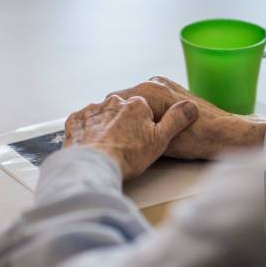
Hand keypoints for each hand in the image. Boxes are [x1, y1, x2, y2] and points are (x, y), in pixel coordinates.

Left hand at [64, 95, 197, 179]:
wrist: (95, 165)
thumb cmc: (128, 155)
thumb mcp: (161, 139)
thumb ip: (176, 120)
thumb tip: (190, 107)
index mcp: (137, 103)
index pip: (143, 108)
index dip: (144, 125)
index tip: (142, 139)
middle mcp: (114, 101)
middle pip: (122, 110)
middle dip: (125, 123)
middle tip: (126, 145)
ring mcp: (93, 109)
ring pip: (103, 114)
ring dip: (106, 126)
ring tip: (110, 147)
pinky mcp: (76, 120)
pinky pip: (84, 121)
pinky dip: (88, 130)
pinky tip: (93, 144)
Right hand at [108, 76, 265, 158]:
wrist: (226, 133)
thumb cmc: (197, 138)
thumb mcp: (158, 140)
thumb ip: (135, 131)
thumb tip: (119, 132)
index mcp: (149, 90)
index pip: (115, 102)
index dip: (111, 119)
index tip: (110, 133)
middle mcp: (155, 81)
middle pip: (126, 100)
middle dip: (122, 117)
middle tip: (122, 136)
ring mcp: (165, 84)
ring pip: (138, 101)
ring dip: (135, 115)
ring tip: (136, 133)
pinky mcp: (173, 91)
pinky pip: (151, 100)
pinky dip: (147, 112)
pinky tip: (151, 128)